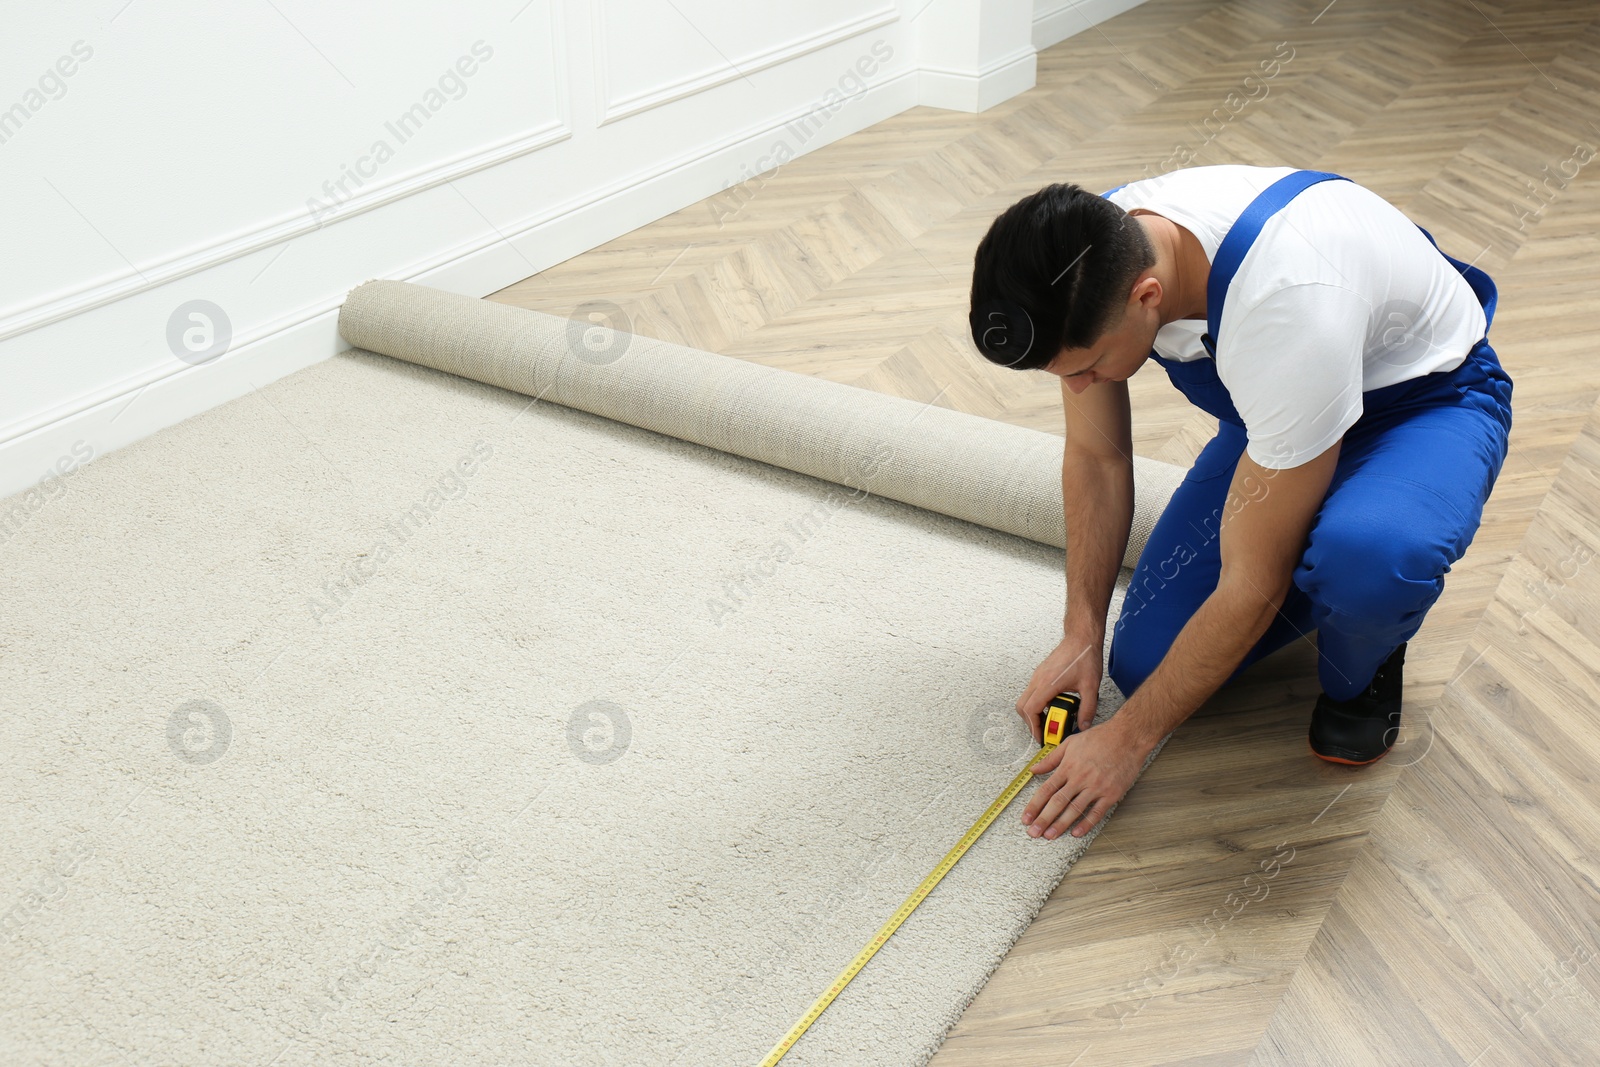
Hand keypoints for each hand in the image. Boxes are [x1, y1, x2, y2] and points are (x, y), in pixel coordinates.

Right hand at [1016, 629, 1102, 742]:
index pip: (1031, 710)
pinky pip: (1031, 692)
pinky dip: (1037, 704)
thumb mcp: (1091, 687)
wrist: (1081, 638)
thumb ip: (1088, 709)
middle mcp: (1038, 680)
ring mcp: (1037, 676)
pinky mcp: (1041, 674)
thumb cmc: (1084, 656)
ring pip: (1025, 699)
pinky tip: (1053, 706)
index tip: (1042, 737)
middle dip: (1031, 723)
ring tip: (1050, 720)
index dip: (1034, 727)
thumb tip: (1083, 725)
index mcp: (1048, 684)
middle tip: (1044, 731)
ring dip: (1033, 713)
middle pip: (1022, 707)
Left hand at [1020, 717, 1148, 839]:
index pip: (1046, 790)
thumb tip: (1034, 769)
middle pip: (1057, 802)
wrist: (1127, 737)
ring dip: (1061, 824)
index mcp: (1068, 767)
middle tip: (1033, 832)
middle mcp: (1080, 778)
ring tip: (1050, 836)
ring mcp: (1096, 787)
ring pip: (1075, 810)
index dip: (1034, 806)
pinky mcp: (1111, 794)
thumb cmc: (1100, 738)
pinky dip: (1086, 824)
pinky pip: (1097, 812)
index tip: (1026, 818)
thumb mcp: (1070, 743)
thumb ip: (1051, 759)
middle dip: (1043, 819)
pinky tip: (1076, 832)